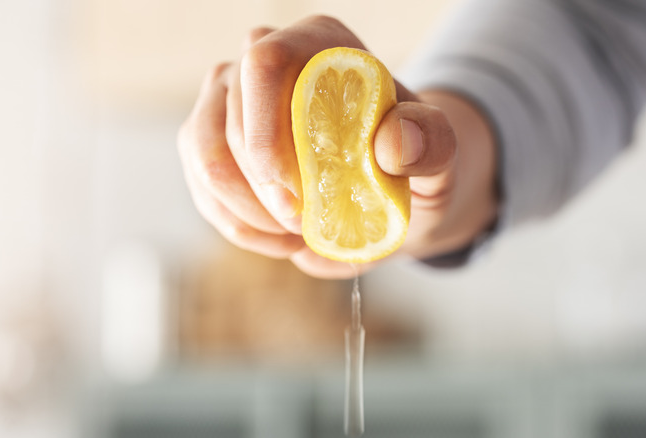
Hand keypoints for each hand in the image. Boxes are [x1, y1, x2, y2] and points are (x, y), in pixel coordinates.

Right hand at [178, 15, 497, 278]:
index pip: (265, 63)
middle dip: (262, 188)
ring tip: (297, 234)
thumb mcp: (441, 156)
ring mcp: (232, 101)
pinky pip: (203, 185)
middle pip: (228, 115)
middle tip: (307, 225)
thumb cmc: (415, 165)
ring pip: (204, 153)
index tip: (297, 195)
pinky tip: (280, 239)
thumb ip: (432, 143)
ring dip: (246, 211)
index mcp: (321, 46)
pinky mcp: (215, 143)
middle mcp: (266, 62)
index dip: (267, 133)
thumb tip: (395, 142)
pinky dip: (237, 225)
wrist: (395, 190)